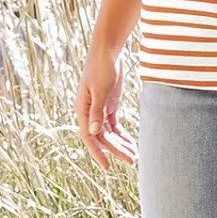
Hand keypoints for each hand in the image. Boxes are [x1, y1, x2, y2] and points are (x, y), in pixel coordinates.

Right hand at [76, 46, 136, 168]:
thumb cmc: (101, 68)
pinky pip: (114, 124)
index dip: (97, 152)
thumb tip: (92, 132)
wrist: (107, 52)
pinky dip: (122, 133)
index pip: (89, 137)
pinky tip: (130, 142)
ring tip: (133, 155)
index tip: (107, 166)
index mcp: (82, 110)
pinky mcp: (109, 104)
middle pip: (102, 137)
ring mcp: (99, 109)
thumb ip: (97, 111)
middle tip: (132, 160)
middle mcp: (89, 113)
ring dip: (120, 143)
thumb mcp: (100, 89)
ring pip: (109, 132)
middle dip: (116, 150)